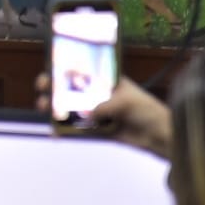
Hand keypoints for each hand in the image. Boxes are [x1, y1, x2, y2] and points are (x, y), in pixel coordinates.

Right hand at [35, 73, 171, 158]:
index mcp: (106, 80)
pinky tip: (54, 132)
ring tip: (43, 108)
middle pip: (71, 88)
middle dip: (54, 86)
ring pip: (70, 108)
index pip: (82, 70)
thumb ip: (104, 106)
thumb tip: (86, 114)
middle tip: (42, 87)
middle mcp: (98, 94)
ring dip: (54, 108)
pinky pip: (76, 129)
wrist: (161, 138)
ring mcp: (96, 112)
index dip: (65, 67)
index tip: (50, 67)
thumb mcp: (127, 102)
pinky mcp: (96, 130)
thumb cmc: (148, 111)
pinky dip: (64, 131)